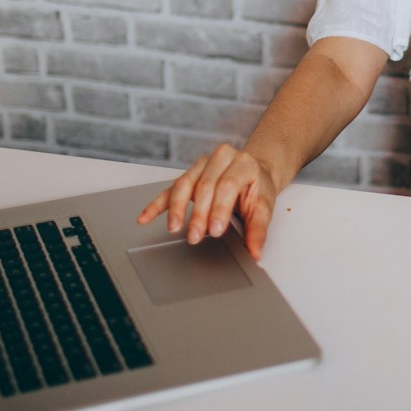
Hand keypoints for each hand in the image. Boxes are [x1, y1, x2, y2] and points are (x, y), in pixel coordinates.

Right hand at [136, 143, 277, 259]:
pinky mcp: (189, 174)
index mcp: (244, 164)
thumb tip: (255, 252)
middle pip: (205, 186)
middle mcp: (222, 158)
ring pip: (184, 184)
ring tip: (174, 228)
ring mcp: (203, 164)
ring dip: (177, 208)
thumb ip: (258, 229)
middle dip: (198, 214)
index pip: (227, 185)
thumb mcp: (265, 206)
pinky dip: (157, 204)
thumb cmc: (258, 187)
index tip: (215, 230)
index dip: (219, 208)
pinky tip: (145, 217)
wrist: (254, 171)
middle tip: (195, 236)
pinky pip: (170, 188)